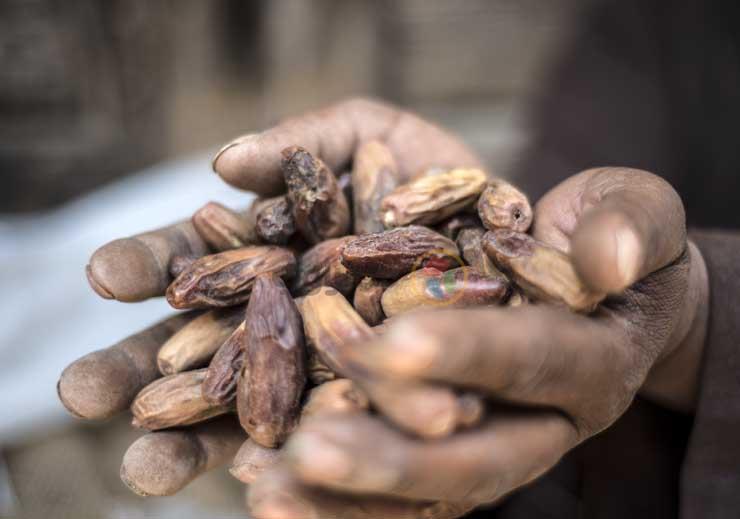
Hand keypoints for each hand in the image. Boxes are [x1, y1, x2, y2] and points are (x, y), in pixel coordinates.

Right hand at [64, 98, 485, 512]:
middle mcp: (278, 317)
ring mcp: (317, 368)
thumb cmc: (427, 175)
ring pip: (245, 408)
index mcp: (262, 252)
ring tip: (141, 466)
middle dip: (140, 370)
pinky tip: (251, 483)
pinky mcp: (368, 409)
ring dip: (190, 437)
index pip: (192, 260)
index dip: (149, 265)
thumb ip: (300, 147)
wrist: (512, 227)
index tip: (104, 276)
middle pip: (198, 346)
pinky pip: (327, 436)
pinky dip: (290, 461)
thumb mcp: (366, 134)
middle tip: (81, 392)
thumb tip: (222, 163)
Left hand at [250, 166, 708, 515]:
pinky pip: (394, 487)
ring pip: (423, 494)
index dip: (469, 354)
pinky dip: (335, 492)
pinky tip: (263, 480)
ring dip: (345, 498)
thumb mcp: (634, 208)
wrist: (593, 282)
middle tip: (311, 453)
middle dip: (392, 459)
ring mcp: (491, 442)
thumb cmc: (609, 233)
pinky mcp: (448, 444)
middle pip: (471, 460)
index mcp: (592, 364)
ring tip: (264, 491)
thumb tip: (609, 259)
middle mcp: (541, 424)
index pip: (530, 360)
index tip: (392, 346)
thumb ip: (628, 222)